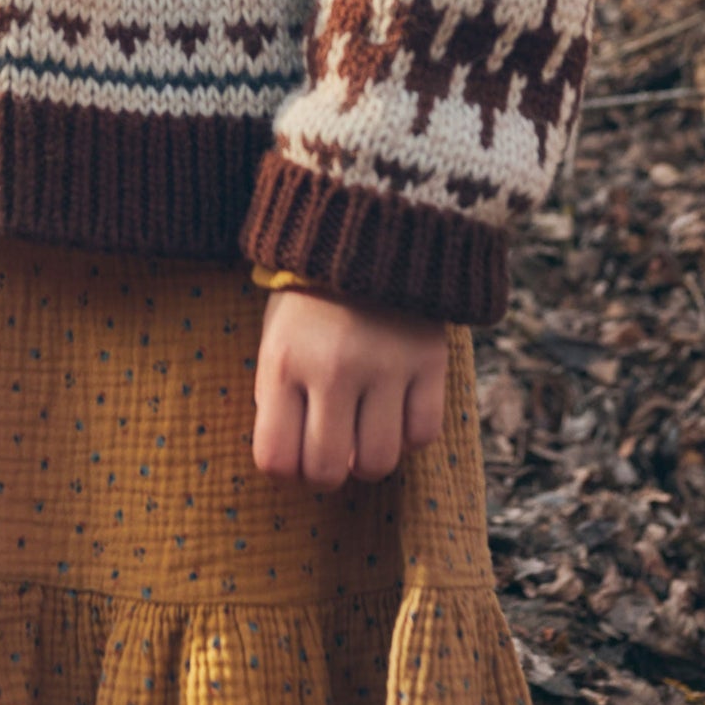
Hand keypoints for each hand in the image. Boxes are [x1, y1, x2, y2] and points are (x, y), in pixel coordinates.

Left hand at [252, 287, 447, 485]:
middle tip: (331, 451)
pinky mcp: (429, 361)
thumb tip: (291, 460)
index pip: (275, 459)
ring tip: (364, 433)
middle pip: (328, 471)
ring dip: (369, 460)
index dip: (285, 471)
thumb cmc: (310, 299)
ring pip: (379, 462)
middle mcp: (333, 369)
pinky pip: (423, 434)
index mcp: (283, 362)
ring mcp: (385, 366)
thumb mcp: (275, 340)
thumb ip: (276, 396)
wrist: (369, 230)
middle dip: (327, 473)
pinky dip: (409, 435)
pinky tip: (396, 411)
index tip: (294, 454)